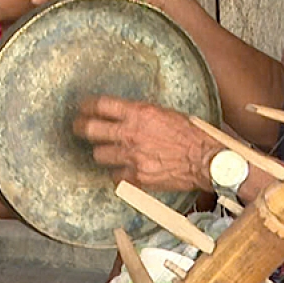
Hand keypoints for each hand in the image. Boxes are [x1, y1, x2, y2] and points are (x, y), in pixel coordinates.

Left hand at [73, 96, 213, 192]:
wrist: (205, 160)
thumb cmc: (190, 135)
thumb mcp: (164, 114)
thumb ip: (140, 114)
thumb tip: (124, 114)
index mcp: (139, 113)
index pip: (100, 105)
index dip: (86, 106)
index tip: (82, 108)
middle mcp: (130, 134)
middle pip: (89, 130)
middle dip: (80, 128)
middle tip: (78, 128)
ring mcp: (131, 157)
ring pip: (99, 155)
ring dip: (102, 153)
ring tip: (107, 152)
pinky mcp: (136, 177)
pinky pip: (115, 175)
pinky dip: (118, 173)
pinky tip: (124, 169)